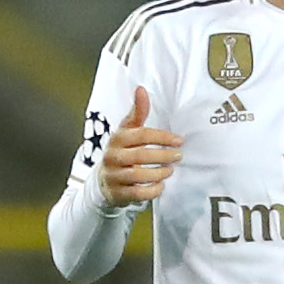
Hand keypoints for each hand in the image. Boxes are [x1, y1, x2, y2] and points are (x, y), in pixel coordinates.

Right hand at [97, 88, 184, 208]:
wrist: (104, 181)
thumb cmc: (122, 152)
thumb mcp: (127, 131)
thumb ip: (137, 113)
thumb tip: (141, 89)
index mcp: (117, 139)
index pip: (141, 134)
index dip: (162, 137)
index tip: (179, 140)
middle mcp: (112, 156)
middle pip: (141, 155)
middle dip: (163, 156)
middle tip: (178, 156)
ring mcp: (114, 176)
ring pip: (139, 175)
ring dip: (159, 173)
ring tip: (170, 170)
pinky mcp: (117, 193)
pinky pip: (138, 194)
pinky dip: (152, 190)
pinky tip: (161, 185)